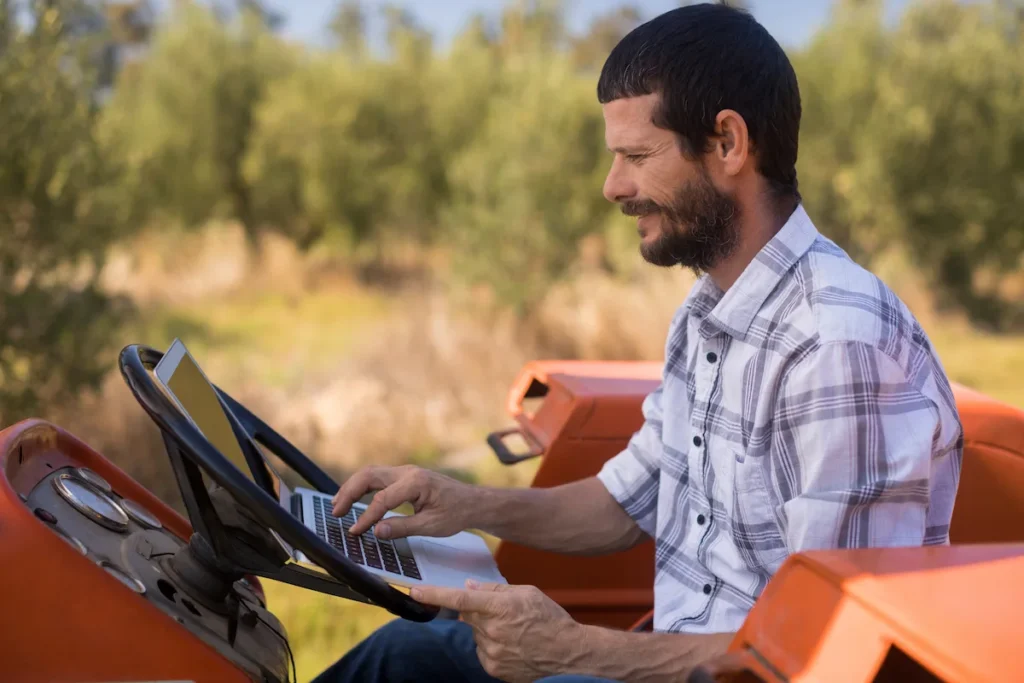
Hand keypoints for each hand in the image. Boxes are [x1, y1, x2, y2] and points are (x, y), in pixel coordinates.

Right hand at [332, 465, 474, 538]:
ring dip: (352, 488)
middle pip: (369, 476)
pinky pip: (378, 478)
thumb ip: (402, 528)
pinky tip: (353, 499)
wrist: (473, 502)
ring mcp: (406, 472)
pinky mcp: (405, 477)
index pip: (382, 499)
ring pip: (371, 474)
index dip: (366, 517)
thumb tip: (376, 532)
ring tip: (337, 505)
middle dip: (349, 492)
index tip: (354, 532)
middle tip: (335, 512)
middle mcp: (408, 472)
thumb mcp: (431, 526)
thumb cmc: (456, 513)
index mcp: (416, 483)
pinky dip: (362, 488)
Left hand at [412, 580, 586, 682]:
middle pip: (468, 615)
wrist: (569, 652)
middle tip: (502, 613)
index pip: (459, 599)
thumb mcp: (526, 592)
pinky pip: (482, 651)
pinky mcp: (494, 668)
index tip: (414, 590)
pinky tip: (513, 645)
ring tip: (514, 632)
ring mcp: (492, 652)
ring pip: (476, 634)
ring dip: (487, 630)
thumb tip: (469, 587)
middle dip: (478, 611)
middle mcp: (492, 631)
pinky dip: (492, 646)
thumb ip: (494, 590)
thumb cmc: (550, 618)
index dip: (434, 595)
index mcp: (500, 607)